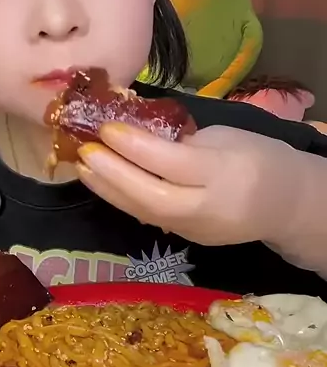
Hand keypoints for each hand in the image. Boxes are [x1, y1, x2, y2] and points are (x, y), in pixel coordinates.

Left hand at [76, 123, 307, 247]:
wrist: (285, 204)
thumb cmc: (257, 158)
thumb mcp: (226, 136)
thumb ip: (182, 138)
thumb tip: (136, 129)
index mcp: (225, 172)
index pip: (173, 162)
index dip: (136, 146)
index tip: (107, 127)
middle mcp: (208, 206)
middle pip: (153, 195)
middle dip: (114, 173)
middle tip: (84, 151)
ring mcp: (196, 229)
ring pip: (145, 212)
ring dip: (109, 190)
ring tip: (81, 167)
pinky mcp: (186, 238)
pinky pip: (149, 218)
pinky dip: (122, 200)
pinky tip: (101, 183)